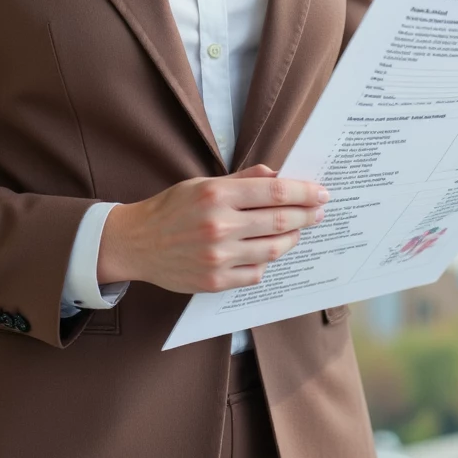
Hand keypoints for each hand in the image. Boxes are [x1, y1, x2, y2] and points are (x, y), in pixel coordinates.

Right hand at [96, 163, 327, 293]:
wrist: (136, 244)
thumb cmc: (170, 209)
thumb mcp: (202, 184)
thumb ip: (242, 180)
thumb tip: (278, 175)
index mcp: (216, 196)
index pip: (274, 192)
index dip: (304, 192)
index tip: (321, 193)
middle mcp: (219, 227)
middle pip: (279, 221)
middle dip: (306, 215)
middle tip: (319, 211)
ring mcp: (218, 257)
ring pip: (273, 250)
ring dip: (291, 239)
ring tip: (297, 230)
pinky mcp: (215, 282)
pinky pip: (256, 273)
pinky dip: (266, 262)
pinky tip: (267, 252)